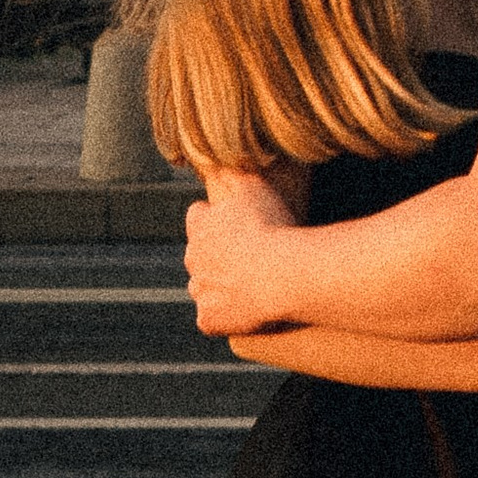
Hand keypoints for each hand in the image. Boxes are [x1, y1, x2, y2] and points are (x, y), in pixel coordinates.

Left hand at [184, 162, 296, 340]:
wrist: (285, 274)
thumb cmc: (273, 227)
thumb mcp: (254, 186)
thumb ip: (233, 170)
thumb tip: (219, 157)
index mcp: (200, 227)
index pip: (197, 217)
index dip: (215, 219)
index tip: (236, 224)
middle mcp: (192, 259)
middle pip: (198, 256)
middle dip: (216, 256)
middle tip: (247, 256)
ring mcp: (200, 292)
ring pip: (203, 288)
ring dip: (219, 287)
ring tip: (249, 286)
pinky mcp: (209, 320)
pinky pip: (210, 320)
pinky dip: (223, 318)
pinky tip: (243, 312)